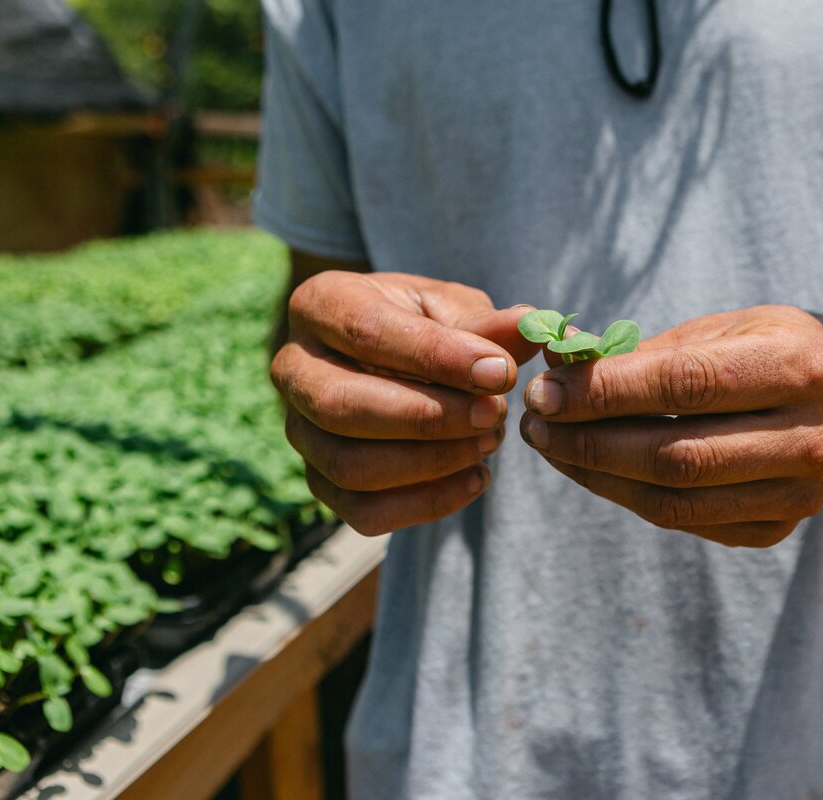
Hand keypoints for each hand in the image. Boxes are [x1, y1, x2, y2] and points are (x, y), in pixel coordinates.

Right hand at [271, 271, 539, 533]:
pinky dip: (426, 504)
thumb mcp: (454, 309)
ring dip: (431, 462)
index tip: (501, 372)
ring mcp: (300, 431)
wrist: (394, 356)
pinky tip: (476, 479)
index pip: (367, 333)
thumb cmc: (425, 323)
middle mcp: (292, 369)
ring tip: (490, 442)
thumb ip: (486, 324)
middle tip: (496, 414)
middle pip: (343, 407)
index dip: (437, 358)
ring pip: (350, 466)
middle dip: (429, 418)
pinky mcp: (320, 481)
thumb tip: (529, 328)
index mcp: (320, 304)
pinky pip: (363, 512)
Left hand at [520, 306, 822, 547]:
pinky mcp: (777, 529)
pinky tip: (593, 468)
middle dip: (591, 441)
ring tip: (551, 447)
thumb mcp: (718, 329)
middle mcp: (811, 439)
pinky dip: (629, 496)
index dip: (607, 392)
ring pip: (676, 500)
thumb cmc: (765, 349)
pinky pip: (687, 520)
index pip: (686, 385)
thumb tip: (554, 364)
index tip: (545, 390)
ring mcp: (799, 494)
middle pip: (677, 455)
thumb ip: (642, 352)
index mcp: (800, 368)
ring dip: (598, 476)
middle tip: (535, 423)